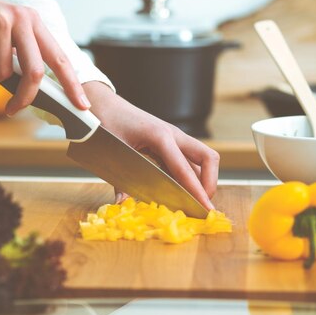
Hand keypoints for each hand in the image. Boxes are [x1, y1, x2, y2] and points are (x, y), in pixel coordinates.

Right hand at [0, 0, 89, 114]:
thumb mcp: (7, 31)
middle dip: (25, 98)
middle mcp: (21, 19)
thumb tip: (38, 91)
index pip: (59, 58)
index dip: (72, 84)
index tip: (82, 104)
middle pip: (35, 73)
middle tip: (13, 109)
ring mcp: (1, 24)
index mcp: (33, 21)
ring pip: (4, 74)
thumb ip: (24, 53)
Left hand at [83, 82, 219, 210]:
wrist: (105, 105)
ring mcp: (173, 138)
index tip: (205, 209)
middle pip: (208, 158)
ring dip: (201, 181)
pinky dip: (189, 177)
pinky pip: (187, 161)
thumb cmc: (107, 124)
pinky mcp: (170, 143)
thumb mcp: (111, 154)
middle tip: (201, 204)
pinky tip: (179, 192)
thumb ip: (119, 181)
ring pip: (200, 160)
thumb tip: (121, 203)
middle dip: (209, 183)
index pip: (186, 168)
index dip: (197, 191)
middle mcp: (173, 135)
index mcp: (160, 136)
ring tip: (192, 202)